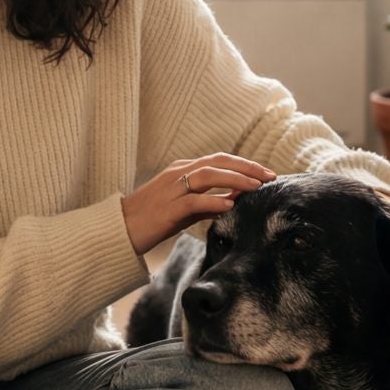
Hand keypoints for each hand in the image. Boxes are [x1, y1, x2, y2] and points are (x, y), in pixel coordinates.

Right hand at [122, 154, 275, 256]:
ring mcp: (171, 189)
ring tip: (256, 187)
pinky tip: (230, 204)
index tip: (266, 173)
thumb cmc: (150, 219)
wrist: (119, 229)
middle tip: (270, 176)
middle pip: (217, 162)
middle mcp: (177, 173)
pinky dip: (213, 200)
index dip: (244, 164)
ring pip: (208, 175)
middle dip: (246, 167)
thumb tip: (230, 203)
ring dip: (235, 179)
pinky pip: (194, 200)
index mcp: (181, 169)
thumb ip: (205, 204)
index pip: (218, 160)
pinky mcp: (167, 208)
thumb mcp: (182, 209)